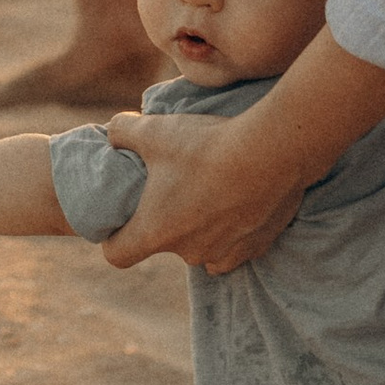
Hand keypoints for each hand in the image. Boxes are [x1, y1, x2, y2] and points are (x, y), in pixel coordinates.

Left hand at [99, 108, 297, 273]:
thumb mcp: (153, 130)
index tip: (121, 220)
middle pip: (165, 244)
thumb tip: (112, 133)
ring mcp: (225, 253)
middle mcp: (189, 252)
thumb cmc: (206, 146)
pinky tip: (240, 200)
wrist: (272, 152)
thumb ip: (122, 132)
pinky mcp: (257, 247)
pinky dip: (234, 230)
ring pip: (203, 248)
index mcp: (156, 232)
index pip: (118, 255)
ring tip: (210, 192)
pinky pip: (236, 248)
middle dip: (166, 220)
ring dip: (202, 229)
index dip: (113, 239)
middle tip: (175, 185)